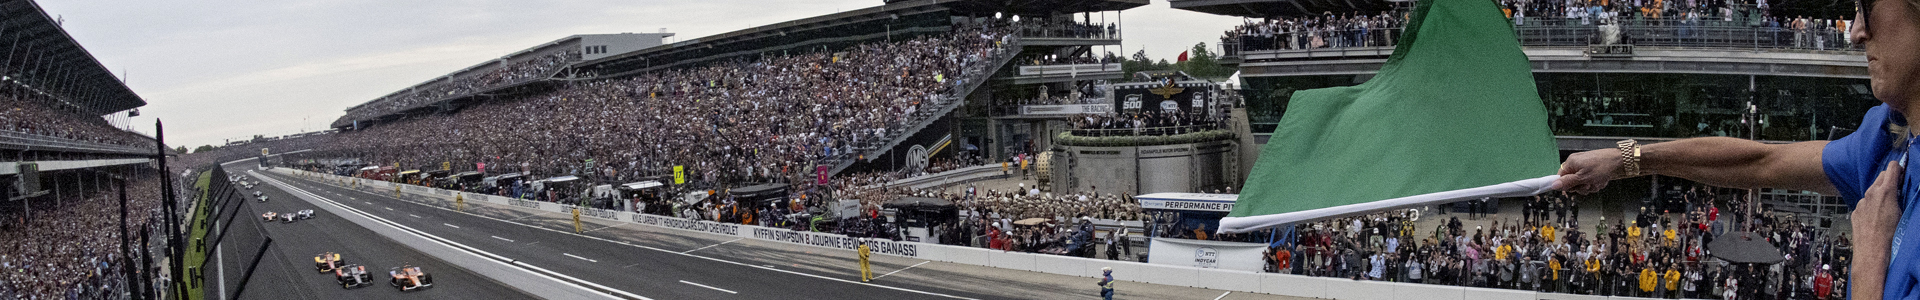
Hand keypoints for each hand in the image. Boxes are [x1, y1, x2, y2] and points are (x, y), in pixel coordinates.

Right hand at [1552, 148, 1623, 193]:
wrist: (1620, 161)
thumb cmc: (1601, 167)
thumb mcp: (1583, 178)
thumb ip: (1567, 182)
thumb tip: (1553, 185)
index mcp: (1571, 163)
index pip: (1561, 177)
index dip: (1567, 185)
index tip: (1575, 188)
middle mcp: (1576, 163)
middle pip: (1572, 182)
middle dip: (1581, 187)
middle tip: (1589, 185)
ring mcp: (1586, 166)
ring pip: (1582, 183)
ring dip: (1590, 186)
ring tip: (1597, 182)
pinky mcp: (1594, 169)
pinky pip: (1590, 180)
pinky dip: (1596, 182)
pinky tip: (1602, 180)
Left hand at [1851, 161, 1903, 299]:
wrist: (1872, 252)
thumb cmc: (1891, 235)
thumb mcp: (1902, 213)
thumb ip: (1901, 196)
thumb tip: (1902, 189)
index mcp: (1885, 191)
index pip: (1892, 168)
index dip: (1899, 168)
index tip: (1903, 171)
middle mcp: (1870, 194)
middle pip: (1881, 176)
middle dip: (1890, 178)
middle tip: (1899, 185)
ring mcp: (1861, 202)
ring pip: (1872, 189)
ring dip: (1880, 191)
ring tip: (1889, 203)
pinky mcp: (1855, 212)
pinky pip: (1865, 202)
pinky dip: (1872, 203)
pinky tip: (1878, 215)